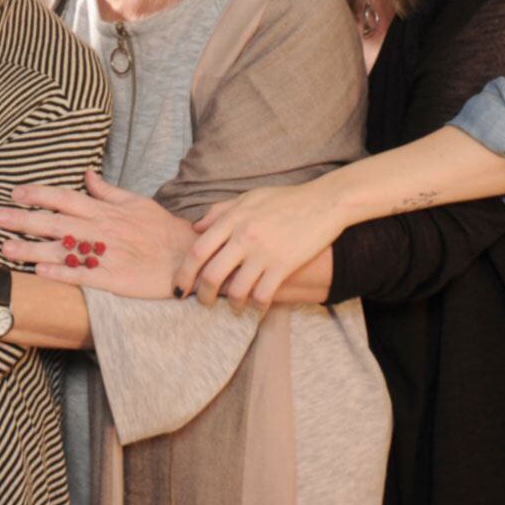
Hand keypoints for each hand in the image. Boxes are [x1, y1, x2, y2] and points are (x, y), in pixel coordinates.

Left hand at [0, 170, 191, 299]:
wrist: (188, 258)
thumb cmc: (163, 230)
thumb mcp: (138, 202)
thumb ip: (109, 191)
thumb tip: (86, 175)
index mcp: (106, 211)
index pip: (65, 198)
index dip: (39, 195)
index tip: (15, 193)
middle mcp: (102, 230)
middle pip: (57, 223)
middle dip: (25, 220)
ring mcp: (107, 255)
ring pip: (63, 250)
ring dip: (32, 249)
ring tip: (6, 249)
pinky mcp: (114, 279)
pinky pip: (82, 276)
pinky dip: (60, 273)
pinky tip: (38, 273)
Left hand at [177, 181, 343, 310]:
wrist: (324, 202)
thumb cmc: (286, 199)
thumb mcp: (249, 198)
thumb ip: (220, 211)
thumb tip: (195, 228)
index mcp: (232, 219)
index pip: (197, 252)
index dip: (183, 274)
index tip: (179, 287)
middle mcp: (243, 237)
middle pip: (211, 275)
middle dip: (203, 295)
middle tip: (203, 302)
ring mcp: (264, 253)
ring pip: (236, 290)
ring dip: (232, 304)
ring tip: (234, 306)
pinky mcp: (284, 265)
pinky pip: (262, 295)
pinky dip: (256, 306)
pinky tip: (257, 306)